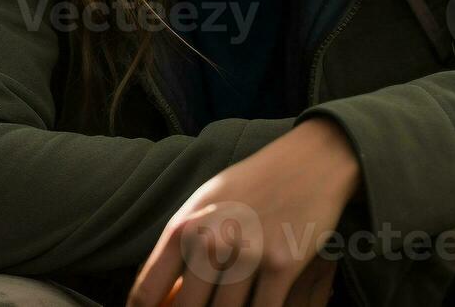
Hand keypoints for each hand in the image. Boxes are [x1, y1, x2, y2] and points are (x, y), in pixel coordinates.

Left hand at [129, 117, 359, 306]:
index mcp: (184, 228)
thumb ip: (182, 246)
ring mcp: (247, 255)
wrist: (308, 162)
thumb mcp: (205, 204)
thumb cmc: (252, 184)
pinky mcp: (282, 266)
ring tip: (231, 304)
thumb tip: (163, 292)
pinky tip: (258, 306)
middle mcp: (210, 242)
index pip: (146, 291)